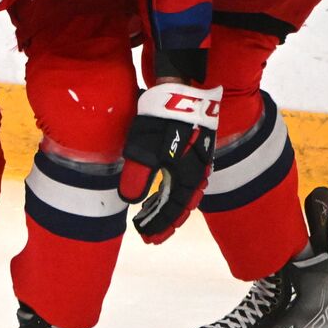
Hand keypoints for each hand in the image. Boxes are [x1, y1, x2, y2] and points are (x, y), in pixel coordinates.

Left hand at [118, 83, 221, 243]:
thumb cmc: (162, 119)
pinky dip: (172, 192)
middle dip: (165, 222)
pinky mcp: (193, 149)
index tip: (146, 238)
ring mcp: (198, 161)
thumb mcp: (145, 148)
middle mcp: (197, 172)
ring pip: (184, 194)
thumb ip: (137, 176)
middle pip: (182, 206)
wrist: (181, 88)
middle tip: (149, 235)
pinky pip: (184, 180)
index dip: (160, 226)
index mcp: (188, 177)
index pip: (174, 211)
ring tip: (152, 217)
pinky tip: (162, 193)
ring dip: (168, 208)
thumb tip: (129, 200)